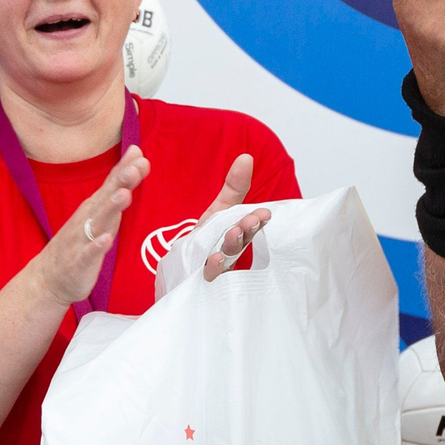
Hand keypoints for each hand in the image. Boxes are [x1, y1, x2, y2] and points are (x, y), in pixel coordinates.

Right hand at [31, 145, 151, 306]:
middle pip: (106, 199)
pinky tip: (106, 240)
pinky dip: (97, 246)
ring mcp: (82, 240)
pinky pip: (89, 253)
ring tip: (124, 195)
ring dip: (110, 208)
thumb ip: (119, 186)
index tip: (140, 156)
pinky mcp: (79, 262)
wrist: (48, 278)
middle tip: (134, 169)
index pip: (111, 185)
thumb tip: (137, 158)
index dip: (125, 170)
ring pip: (98, 222)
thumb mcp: (102, 212)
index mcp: (95, 208)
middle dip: (120, 183)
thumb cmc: (80, 242)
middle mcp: (87, 219)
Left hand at [197, 154, 272, 282]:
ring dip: (230, 248)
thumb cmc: (206, 243)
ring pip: (226, 262)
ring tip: (232, 235)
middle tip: (249, 222)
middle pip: (239, 244)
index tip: (262, 214)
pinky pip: (207, 281)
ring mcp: (218, 273)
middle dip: (244, 232)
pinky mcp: (201, 286)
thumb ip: (233, 188)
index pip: (249, 228)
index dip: (255, 222)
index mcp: (235, 237)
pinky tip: (212, 262)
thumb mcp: (219, 213)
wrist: (182, 276)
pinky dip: (212, 271)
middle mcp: (229, 256)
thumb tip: (246, 157)